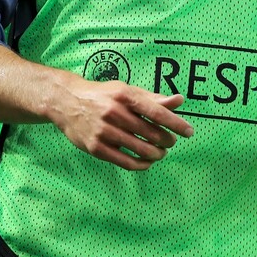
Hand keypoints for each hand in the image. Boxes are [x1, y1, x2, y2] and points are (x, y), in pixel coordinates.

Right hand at [51, 78, 194, 170]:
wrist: (67, 102)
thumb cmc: (103, 96)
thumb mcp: (127, 91)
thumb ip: (153, 98)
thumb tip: (179, 100)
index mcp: (124, 96)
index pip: (157, 112)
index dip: (176, 123)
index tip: (189, 132)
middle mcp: (114, 112)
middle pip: (150, 133)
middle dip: (167, 140)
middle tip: (171, 142)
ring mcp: (103, 131)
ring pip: (139, 149)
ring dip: (156, 154)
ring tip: (160, 153)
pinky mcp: (95, 147)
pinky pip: (124, 161)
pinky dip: (140, 164)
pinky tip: (146, 162)